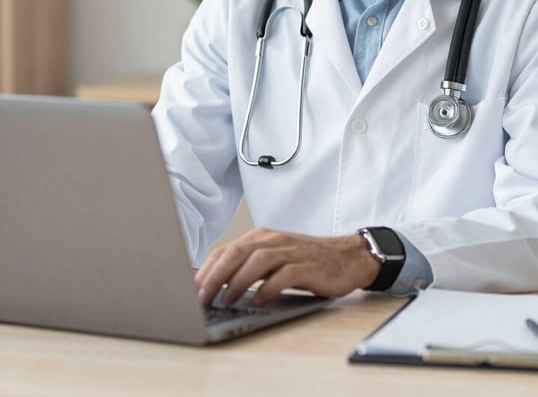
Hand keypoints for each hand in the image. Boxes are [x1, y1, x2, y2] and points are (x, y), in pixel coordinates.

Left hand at [194, 227, 380, 306]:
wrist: (346, 257)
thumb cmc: (305, 261)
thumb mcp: (273, 258)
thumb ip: (247, 266)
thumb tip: (214, 284)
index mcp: (260, 237)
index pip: (226, 249)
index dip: (207, 269)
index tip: (192, 289)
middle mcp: (272, 240)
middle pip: (237, 252)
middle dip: (216, 275)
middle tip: (202, 297)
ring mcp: (290, 251)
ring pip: (257, 261)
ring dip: (238, 281)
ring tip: (226, 300)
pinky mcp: (307, 266)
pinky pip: (284, 274)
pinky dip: (269, 287)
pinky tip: (259, 300)